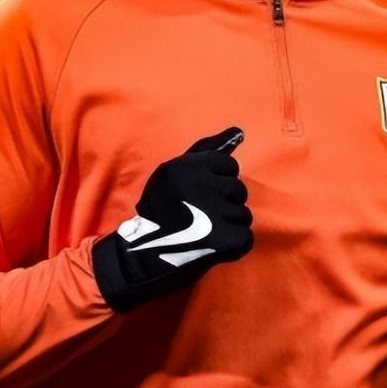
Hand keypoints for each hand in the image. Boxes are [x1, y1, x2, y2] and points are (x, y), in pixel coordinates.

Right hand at [92, 127, 252, 310]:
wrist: (140, 255)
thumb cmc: (158, 210)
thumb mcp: (172, 172)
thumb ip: (205, 150)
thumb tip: (239, 132)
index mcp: (191, 166)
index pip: (230, 167)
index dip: (218, 182)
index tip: (201, 196)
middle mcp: (205, 186)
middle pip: (239, 190)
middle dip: (224, 203)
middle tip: (200, 217)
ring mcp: (217, 215)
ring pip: (243, 215)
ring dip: (229, 225)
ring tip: (204, 233)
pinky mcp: (226, 240)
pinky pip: (246, 238)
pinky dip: (233, 246)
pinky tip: (213, 247)